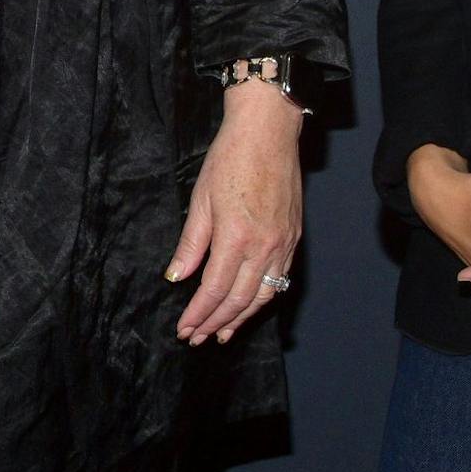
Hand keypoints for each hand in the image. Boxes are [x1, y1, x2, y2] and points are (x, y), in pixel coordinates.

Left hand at [168, 82, 303, 344]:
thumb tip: (176, 278)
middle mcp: (264, 247)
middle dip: (216, 323)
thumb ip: (191, 244)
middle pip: (239, 299)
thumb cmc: (229, 159)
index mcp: (236, 237)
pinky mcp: (294, 237)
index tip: (184, 330)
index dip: (198, 314)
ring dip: (241, 318)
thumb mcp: (200, 199)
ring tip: (222, 333)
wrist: (268, 133)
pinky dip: (263, 299)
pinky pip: (280, 279)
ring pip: (263, 295)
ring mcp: (283, 244)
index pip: (214, 290)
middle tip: (198, 338)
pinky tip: (250, 306)